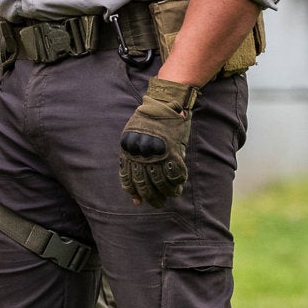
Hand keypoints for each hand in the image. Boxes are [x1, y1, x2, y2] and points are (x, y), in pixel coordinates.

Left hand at [119, 77, 195, 206]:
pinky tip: (179, 187)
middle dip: (151, 197)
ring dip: (166, 193)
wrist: (162, 103)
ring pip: (160, 182)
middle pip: (144, 184)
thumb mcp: (132, 135)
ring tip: (170, 196)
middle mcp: (140, 153)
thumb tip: (137, 178)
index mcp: (128, 150)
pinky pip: (175, 174)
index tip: (138, 202)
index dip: (134, 192)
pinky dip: (177, 183)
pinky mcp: (172, 151)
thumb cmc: (147, 120)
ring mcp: (157, 153)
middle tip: (157, 204)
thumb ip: (133, 155)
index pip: (128, 178)